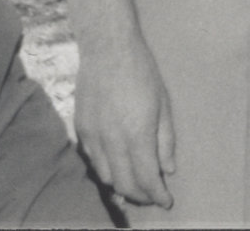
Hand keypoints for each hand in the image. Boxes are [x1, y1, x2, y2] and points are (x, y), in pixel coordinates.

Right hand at [72, 43, 176, 209]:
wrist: (107, 48)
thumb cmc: (142, 72)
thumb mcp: (163, 105)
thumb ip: (166, 141)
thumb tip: (168, 170)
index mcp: (137, 134)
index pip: (147, 179)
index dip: (158, 196)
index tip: (166, 201)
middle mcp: (112, 140)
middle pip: (124, 184)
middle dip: (141, 196)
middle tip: (153, 195)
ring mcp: (93, 135)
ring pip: (106, 176)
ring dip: (122, 184)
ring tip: (136, 182)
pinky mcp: (81, 128)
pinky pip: (93, 160)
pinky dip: (107, 168)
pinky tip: (117, 163)